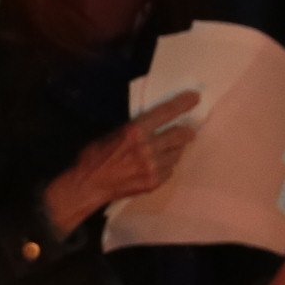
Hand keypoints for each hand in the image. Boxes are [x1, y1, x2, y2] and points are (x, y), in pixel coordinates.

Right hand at [41, 90, 203, 239]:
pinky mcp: (154, 182)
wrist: (89, 186)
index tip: (194, 98)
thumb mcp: (114, 134)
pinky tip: (156, 166)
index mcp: (136, 131)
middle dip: (187, 132)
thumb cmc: (95, 156)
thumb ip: (136, 129)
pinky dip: (167, 165)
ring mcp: (153, 167)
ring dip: (175, 150)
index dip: (183, 103)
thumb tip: (154, 124)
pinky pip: (170, 170)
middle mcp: (148, 148)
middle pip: (180, 135)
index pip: (166, 112)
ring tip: (167, 150)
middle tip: (189, 131)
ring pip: (177, 154)